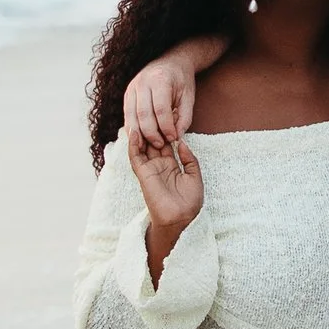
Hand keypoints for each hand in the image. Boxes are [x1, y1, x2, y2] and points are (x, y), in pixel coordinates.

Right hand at [123, 39, 216, 151]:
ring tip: (150, 145)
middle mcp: (142, 82)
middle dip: (151, 133)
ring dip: (140, 133)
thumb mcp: (189, 97)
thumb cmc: (182, 80)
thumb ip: (184, 117)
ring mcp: (132, 86)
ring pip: (131, 115)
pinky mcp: (127, 93)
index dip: (166, 127)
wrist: (172, 61)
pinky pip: (127, 114)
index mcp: (160, 79)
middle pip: (143, 114)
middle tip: (160, 145)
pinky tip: (140, 138)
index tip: (172, 138)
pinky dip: (132, 127)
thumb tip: (176, 137)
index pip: (160, 108)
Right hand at [126, 114, 203, 277]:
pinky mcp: (143, 174)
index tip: (170, 113)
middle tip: (155, 109)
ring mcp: (150, 168)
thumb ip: (189, 158)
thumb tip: (181, 142)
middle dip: (154, 126)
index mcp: (172, 164)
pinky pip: (136, 156)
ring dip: (142, 132)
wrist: (181, 219)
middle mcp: (159, 164)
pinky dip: (134, 144)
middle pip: (154, 140)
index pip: (167, 142)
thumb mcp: (195, 176)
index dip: (167, 128)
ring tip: (142, 115)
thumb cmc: (190, 202)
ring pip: (142, 146)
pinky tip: (135, 132)